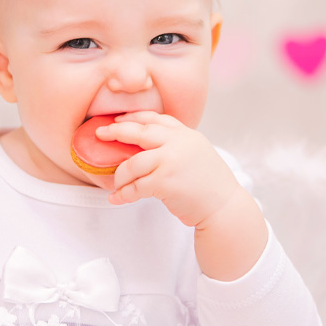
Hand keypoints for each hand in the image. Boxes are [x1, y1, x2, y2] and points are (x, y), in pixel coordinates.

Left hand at [96, 111, 241, 227]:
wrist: (224, 207)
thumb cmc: (208, 184)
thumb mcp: (196, 152)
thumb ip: (175, 144)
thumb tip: (144, 144)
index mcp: (186, 134)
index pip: (155, 118)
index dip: (133, 117)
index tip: (118, 120)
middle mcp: (178, 143)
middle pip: (139, 131)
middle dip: (115, 131)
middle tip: (100, 134)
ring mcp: (171, 161)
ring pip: (132, 163)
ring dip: (119, 175)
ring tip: (116, 183)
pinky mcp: (165, 182)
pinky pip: (135, 187)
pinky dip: (123, 194)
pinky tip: (116, 198)